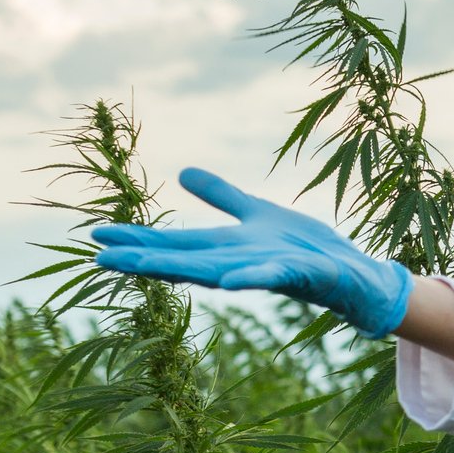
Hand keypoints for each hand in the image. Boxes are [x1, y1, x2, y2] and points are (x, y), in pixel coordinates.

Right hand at [91, 168, 413, 338]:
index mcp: (228, 247)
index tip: (98, 237)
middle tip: (101, 258)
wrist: (355, 273)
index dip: (139, 240)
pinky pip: (272, 276)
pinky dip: (250, 277)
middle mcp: (240, 263)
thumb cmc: (307, 248)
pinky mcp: (299, 274)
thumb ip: (223, 196)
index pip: (175, 244)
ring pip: (217, 271)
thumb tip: (182, 173)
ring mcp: (267, 271)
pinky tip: (228, 279)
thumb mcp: (258, 213)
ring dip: (182, 270)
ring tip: (144, 269)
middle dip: (144, 259)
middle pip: (185, 260)